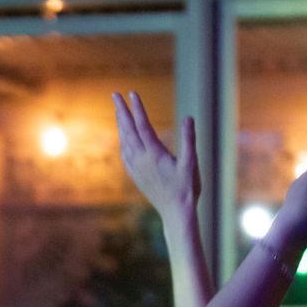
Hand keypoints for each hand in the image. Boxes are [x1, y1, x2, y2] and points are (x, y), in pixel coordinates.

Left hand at [113, 92, 197, 215]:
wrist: (175, 213)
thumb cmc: (187, 188)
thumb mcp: (192, 163)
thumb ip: (189, 139)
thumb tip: (188, 118)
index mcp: (155, 154)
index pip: (143, 125)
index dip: (138, 108)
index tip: (132, 93)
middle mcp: (142, 160)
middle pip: (128, 130)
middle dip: (121, 111)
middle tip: (115, 94)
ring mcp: (137, 168)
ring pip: (124, 141)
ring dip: (120, 124)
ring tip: (118, 110)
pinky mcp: (136, 176)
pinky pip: (125, 154)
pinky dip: (122, 141)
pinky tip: (122, 137)